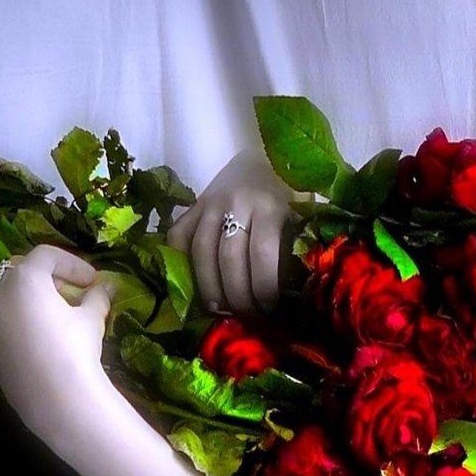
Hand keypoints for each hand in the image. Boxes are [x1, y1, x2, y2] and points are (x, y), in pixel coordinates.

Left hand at [0, 244, 113, 441]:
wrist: (53, 399)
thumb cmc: (74, 349)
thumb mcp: (92, 319)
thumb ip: (97, 297)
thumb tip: (106, 287)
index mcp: (24, 279)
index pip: (47, 256)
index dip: (73, 263)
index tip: (93, 280)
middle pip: (24, 274)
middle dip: (51, 280)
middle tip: (76, 294)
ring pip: (8, 298)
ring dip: (32, 300)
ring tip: (56, 317)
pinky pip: (1, 321)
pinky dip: (19, 320)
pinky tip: (40, 338)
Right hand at [167, 148, 296, 314]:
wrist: (260, 159)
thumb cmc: (286, 196)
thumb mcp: (297, 218)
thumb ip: (292, 249)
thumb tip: (290, 295)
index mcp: (269, 206)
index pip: (263, 255)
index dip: (264, 288)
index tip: (269, 309)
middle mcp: (237, 202)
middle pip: (230, 259)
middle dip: (237, 296)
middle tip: (246, 315)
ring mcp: (209, 203)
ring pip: (202, 253)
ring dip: (210, 289)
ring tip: (219, 310)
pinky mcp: (191, 206)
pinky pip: (178, 238)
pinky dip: (182, 264)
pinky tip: (194, 286)